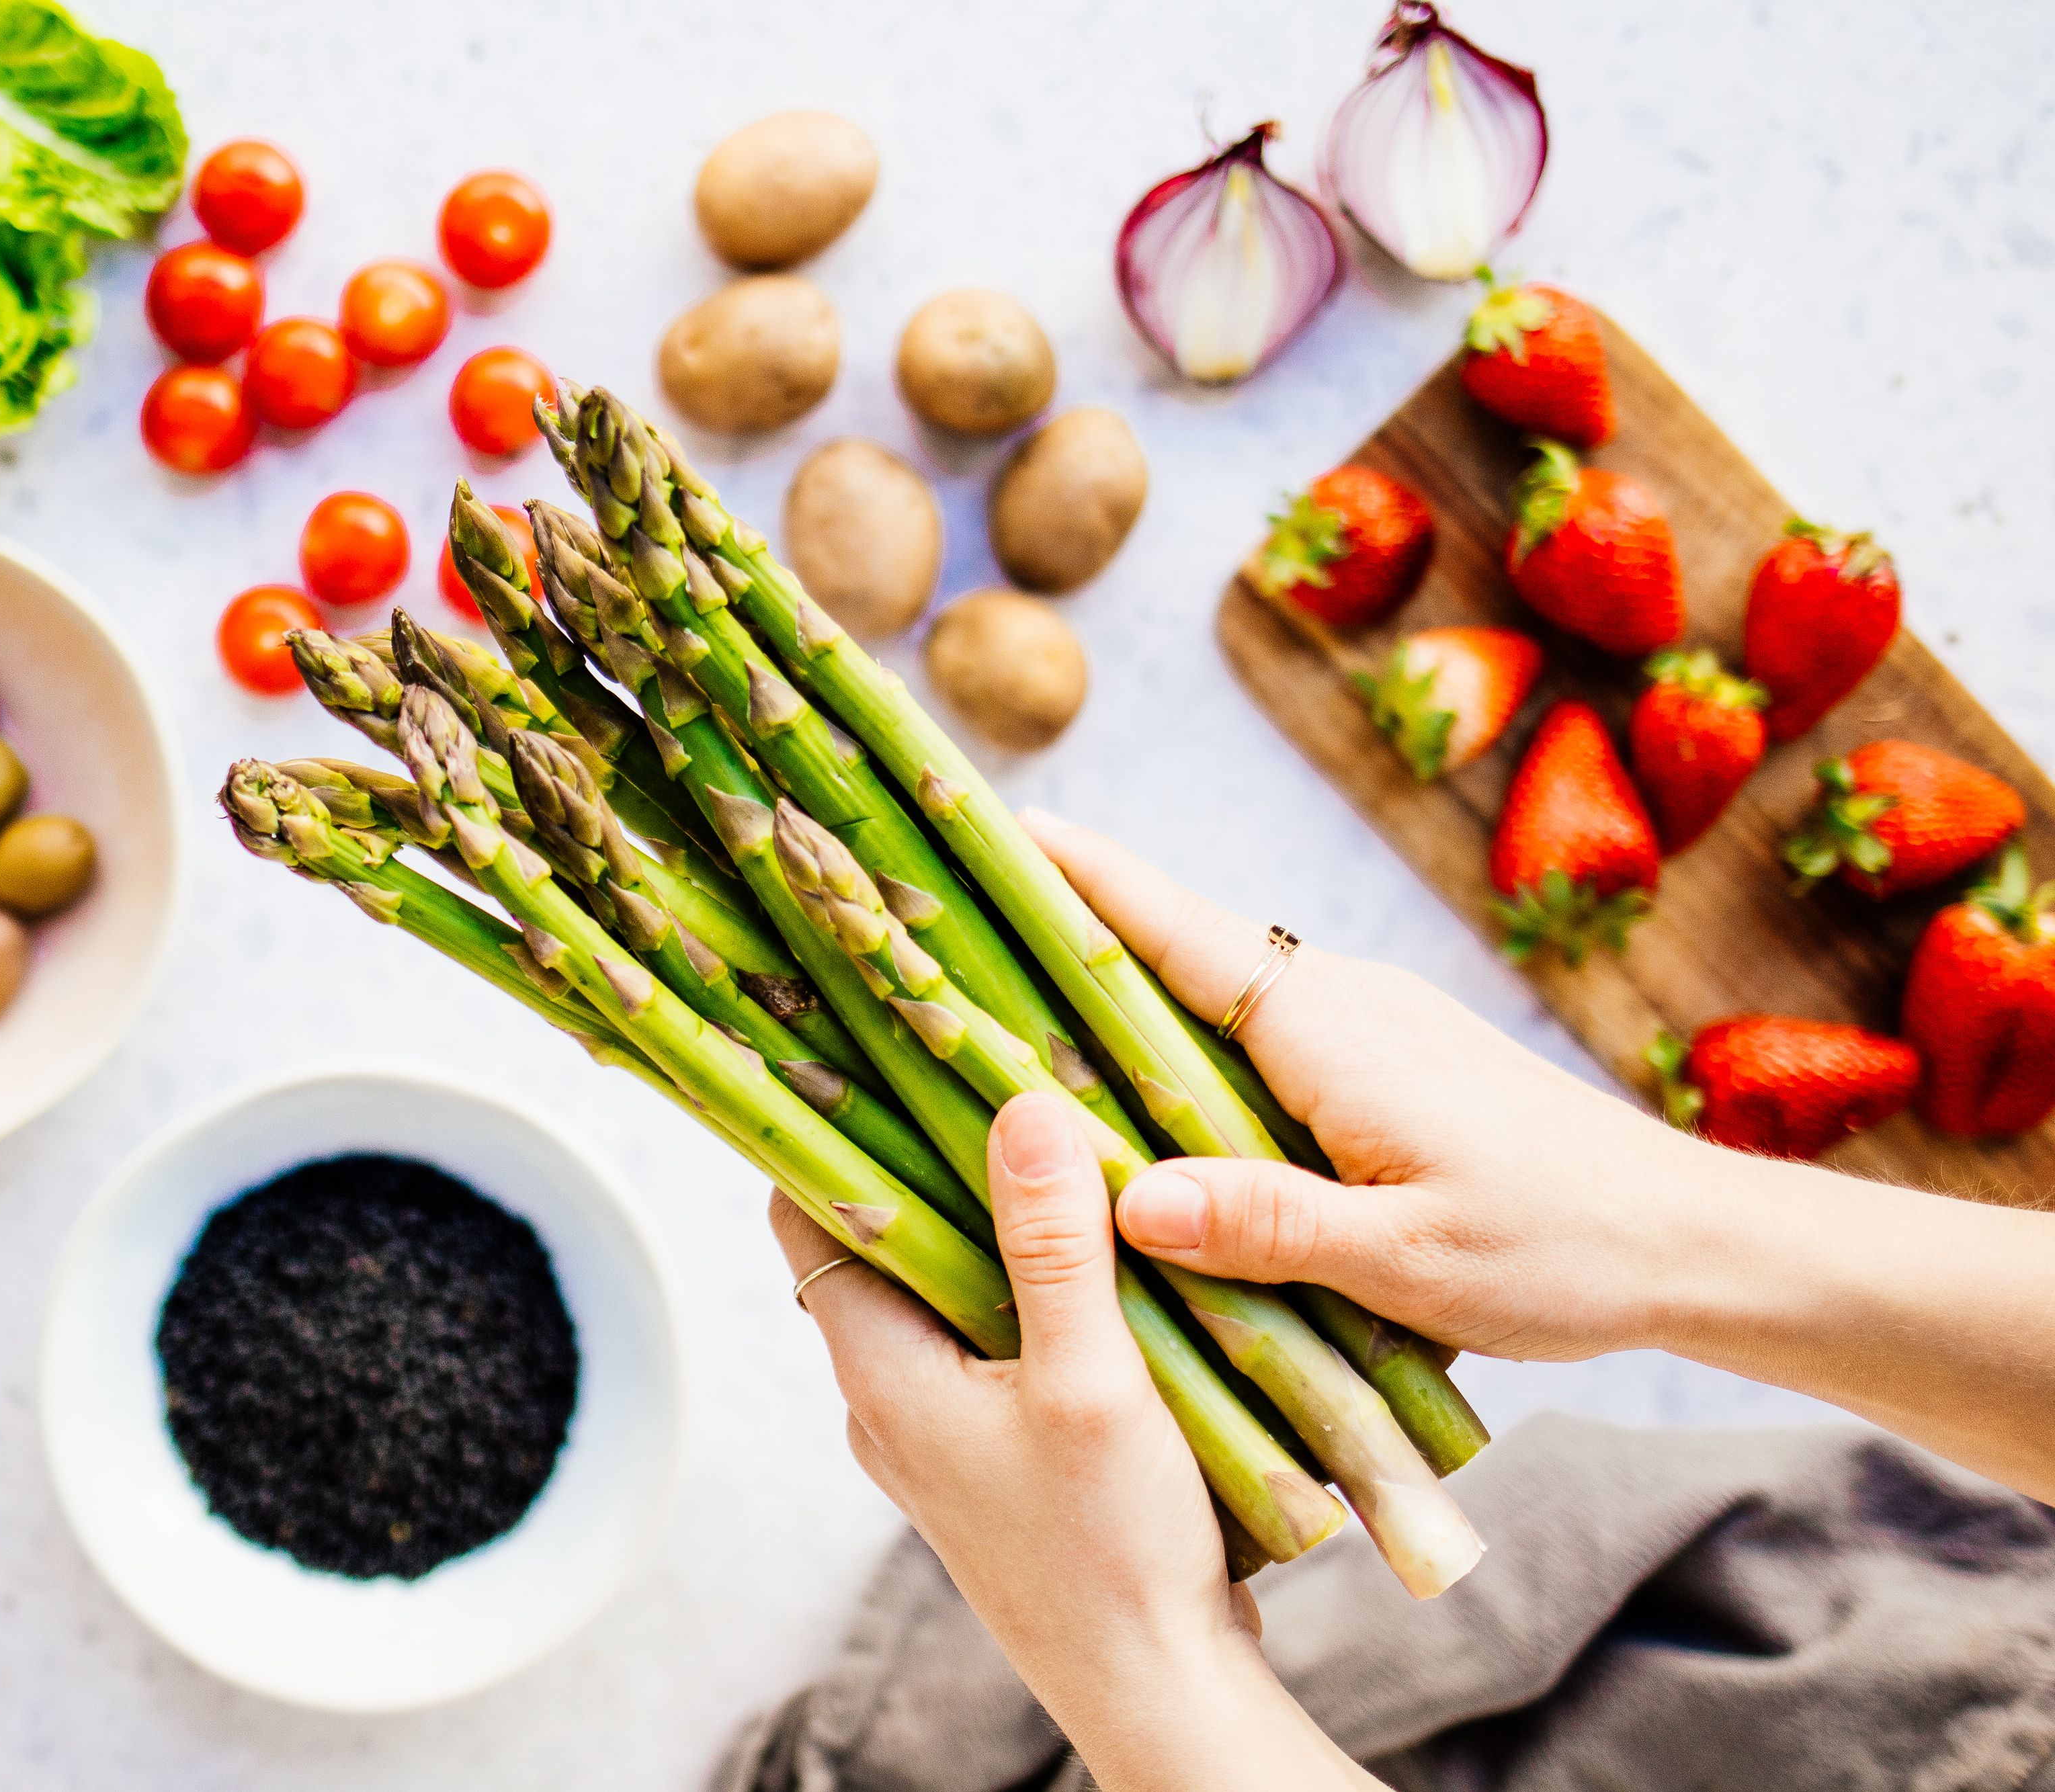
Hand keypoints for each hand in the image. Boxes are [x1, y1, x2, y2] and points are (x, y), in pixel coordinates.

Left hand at [771, 1093, 1375, 1791]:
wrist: (1155, 1692)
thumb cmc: (1112, 1553)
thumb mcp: (1091, 1380)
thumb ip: (1054, 1245)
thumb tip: (1019, 1107)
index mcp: (878, 1370)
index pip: (809, 1212)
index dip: (834, 1127)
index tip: (882, 1047)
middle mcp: (888, 1398)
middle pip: (883, 1242)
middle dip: (936, 1161)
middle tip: (1001, 1072)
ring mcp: (939, 1433)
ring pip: (945, 1292)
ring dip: (994, 1228)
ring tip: (1062, 1149)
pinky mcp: (995, 1458)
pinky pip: (990, 1342)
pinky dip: (1029, 1291)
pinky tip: (1101, 1259)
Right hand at [1026, 811, 1704, 1363]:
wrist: (1692, 1241)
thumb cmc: (1562, 1251)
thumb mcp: (1410, 1261)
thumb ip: (1268, 1226)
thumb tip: (1123, 1202)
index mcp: (1328, 1031)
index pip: (1176, 931)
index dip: (1082, 879)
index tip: (995, 825)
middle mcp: (1339, 1004)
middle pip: (1175, 950)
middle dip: (1068, 928)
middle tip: (953, 927)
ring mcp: (1366, 1027)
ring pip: (1212, 997)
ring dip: (1121, 995)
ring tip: (1014, 1013)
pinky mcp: (1385, 1064)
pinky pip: (1253, 1037)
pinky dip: (1182, 1044)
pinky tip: (1144, 1103)